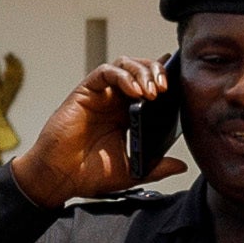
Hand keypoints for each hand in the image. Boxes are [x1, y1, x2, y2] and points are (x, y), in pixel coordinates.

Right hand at [0, 58, 168, 206]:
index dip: (165, 78)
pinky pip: (106, 72)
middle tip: (166, 89)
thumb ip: (157, 167)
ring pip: (125, 64)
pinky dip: (123, 76)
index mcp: (127, 114)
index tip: (182, 81)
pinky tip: (135, 92)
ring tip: (153, 90)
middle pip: (141, 68)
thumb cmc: (90, 174)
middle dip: (157, 72)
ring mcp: (100, 95)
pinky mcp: (85, 92)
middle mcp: (114, 100)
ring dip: (143, 71)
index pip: (150, 85)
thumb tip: (181, 166)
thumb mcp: (132, 171)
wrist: (60, 178)